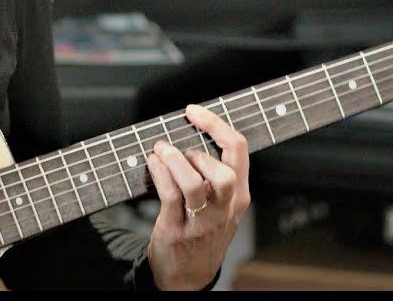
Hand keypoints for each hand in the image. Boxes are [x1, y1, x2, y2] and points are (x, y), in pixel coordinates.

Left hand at [144, 103, 250, 289]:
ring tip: (160, 150)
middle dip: (199, 151)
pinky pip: (170, 196)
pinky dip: (159, 173)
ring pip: (194, 183)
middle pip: (224, 171)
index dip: (216, 125)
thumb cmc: (203, 237)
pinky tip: (153, 164)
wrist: (187, 279)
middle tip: (180, 148)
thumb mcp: (222, 209)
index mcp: (238, 198)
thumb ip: (217, 178)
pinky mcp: (177, 231)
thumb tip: (194, 137)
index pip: (239, 151)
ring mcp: (201, 223)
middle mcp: (224, 210)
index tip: (195, 112)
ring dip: (174, 160)